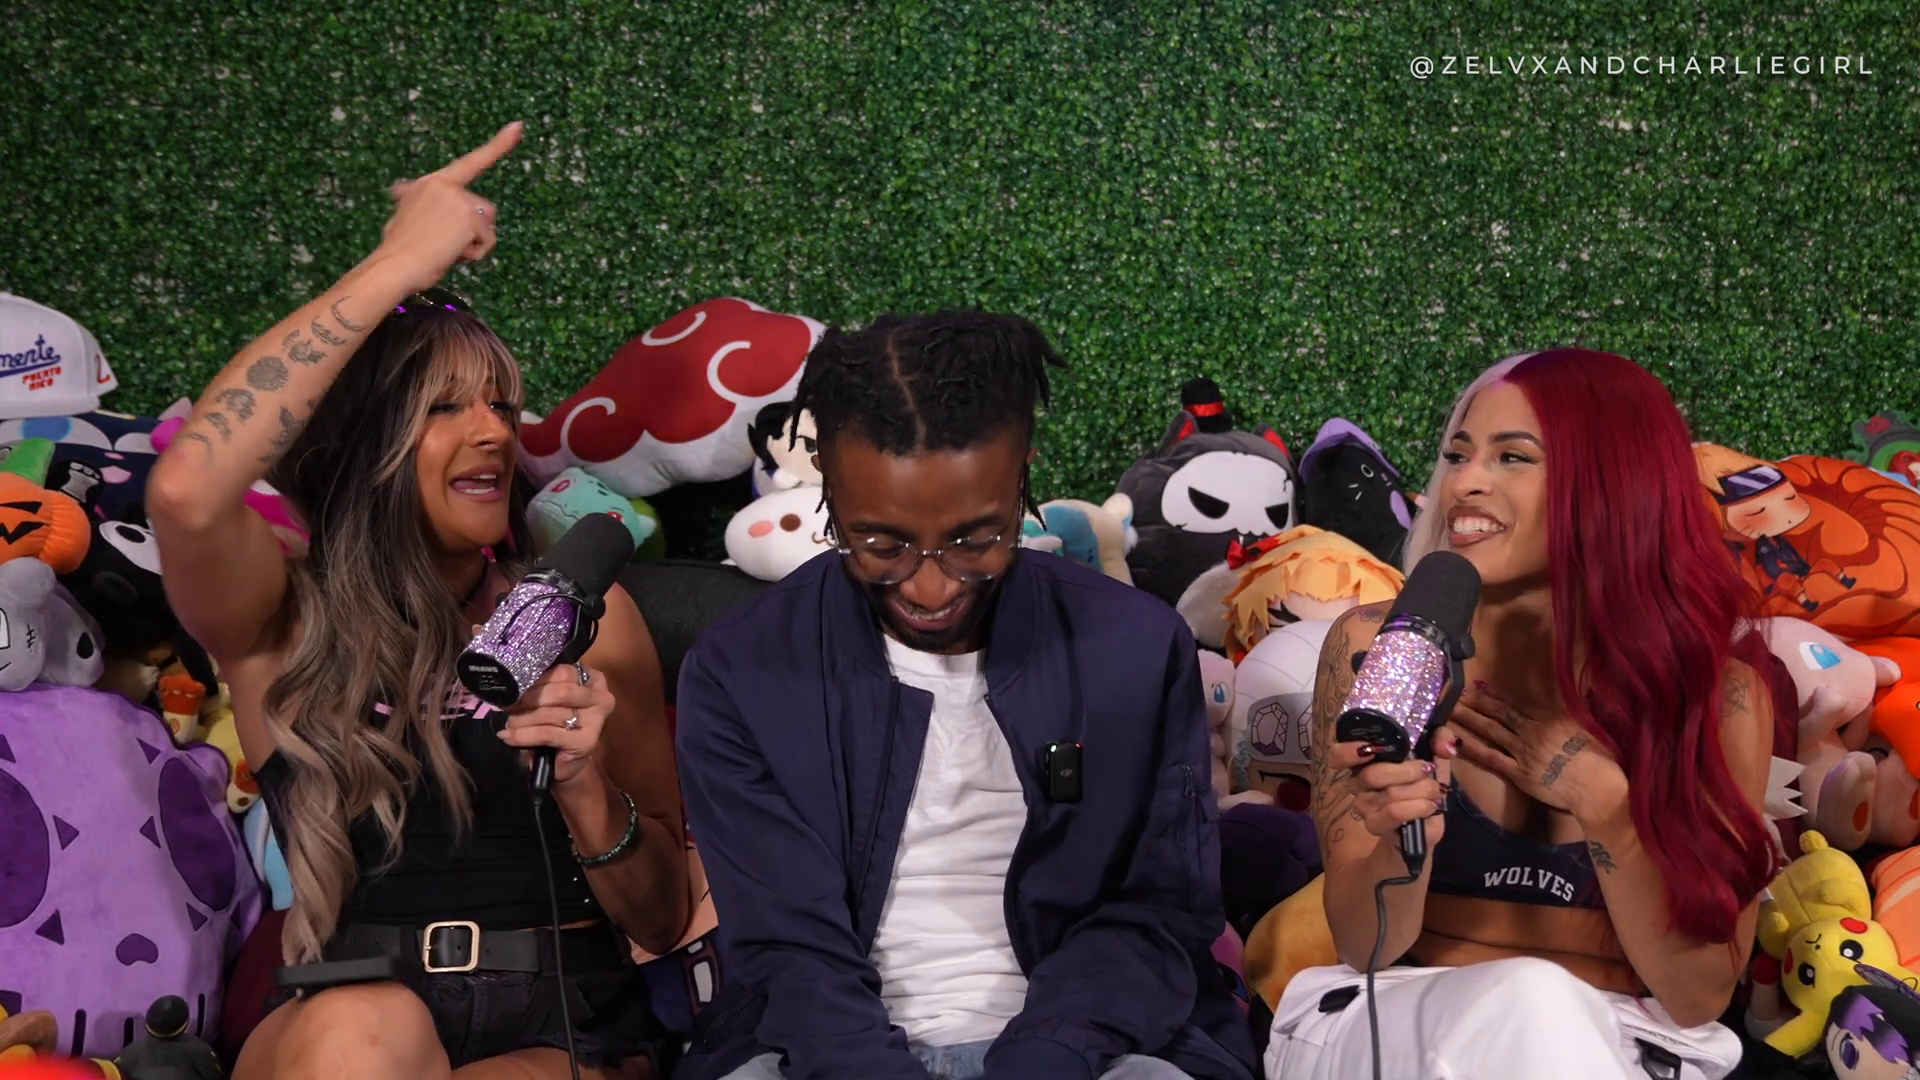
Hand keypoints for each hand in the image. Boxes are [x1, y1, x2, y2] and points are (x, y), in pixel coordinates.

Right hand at [375, 121, 522, 292]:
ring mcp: (458, 199)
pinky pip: (487, 241)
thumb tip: (398, 188)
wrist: (395, 265)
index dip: (499, 145)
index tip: (519, 126)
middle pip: (485, 209)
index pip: (472, 162)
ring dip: (474, 243)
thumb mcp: (403, 215)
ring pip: (487, 226)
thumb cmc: (399, 248)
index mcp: (431, 182)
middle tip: (443, 244)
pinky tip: (452, 254)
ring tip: (445, 249)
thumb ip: (414, 199)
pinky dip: (475, 254)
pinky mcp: (469, 217)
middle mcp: (445, 184)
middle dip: (474, 231)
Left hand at [498, 661, 612, 788]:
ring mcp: (596, 721)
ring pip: (551, 713)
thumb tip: (516, 683)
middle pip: (560, 691)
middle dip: (529, 699)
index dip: (536, 680)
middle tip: (509, 707)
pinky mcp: (585, 742)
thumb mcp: (552, 700)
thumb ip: (543, 686)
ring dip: (522, 719)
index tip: (515, 688)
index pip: (562, 672)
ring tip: (507, 724)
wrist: (563, 763)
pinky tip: (509, 737)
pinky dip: (524, 735)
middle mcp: (601, 698)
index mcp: (594, 680)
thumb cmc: (557, 725)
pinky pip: (547, 733)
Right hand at [1321, 724, 1461, 845]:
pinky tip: (1430, 806)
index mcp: (1365, 761)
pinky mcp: (1375, 825)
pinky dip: (1417, 807)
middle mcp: (1358, 783)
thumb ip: (1439, 741)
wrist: (1425, 825)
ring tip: (1435, 791)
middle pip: (1372, 774)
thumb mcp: (1435, 758)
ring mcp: (1364, 806)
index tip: (1369, 748)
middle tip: (1428, 770)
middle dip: (1408, 771)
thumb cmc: (1423, 786)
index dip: (1345, 751)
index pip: (1337, 755)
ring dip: (1420, 790)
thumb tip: (1444, 743)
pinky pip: (1394, 813)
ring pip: (1389, 794)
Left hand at [1450, 682, 1623, 815]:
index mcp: (1552, 718)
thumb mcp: (1594, 727)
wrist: (1598, 789)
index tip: (1479, 687)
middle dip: (1477, 702)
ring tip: (1451, 708)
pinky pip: (1491, 758)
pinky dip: (1473, 748)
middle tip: (1456, 692)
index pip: (1518, 704)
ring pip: (1491, 731)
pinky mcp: (1518, 773)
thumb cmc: (1603, 760)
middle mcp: (1533, 731)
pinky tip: (1457, 740)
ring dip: (1470, 718)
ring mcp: (1523, 752)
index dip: (1497, 695)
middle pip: (1500, 714)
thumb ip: (1582, 709)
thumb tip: (1585, 689)